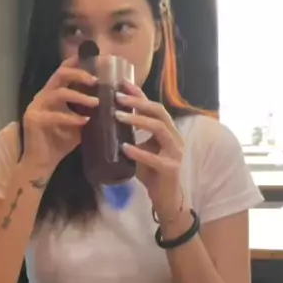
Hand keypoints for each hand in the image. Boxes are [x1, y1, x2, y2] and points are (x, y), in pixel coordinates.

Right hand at [22, 57, 98, 177]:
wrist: (41, 163)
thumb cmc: (59, 142)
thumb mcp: (78, 123)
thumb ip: (87, 111)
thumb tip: (110, 103)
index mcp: (52, 93)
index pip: (63, 71)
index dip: (77, 63)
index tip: (94, 58)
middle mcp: (43, 96)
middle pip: (60, 75)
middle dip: (79, 74)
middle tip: (96, 81)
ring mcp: (36, 106)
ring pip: (59, 93)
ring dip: (80, 96)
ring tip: (96, 103)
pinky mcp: (34, 119)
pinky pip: (55, 115)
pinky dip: (71, 118)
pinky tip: (84, 122)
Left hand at [115, 80, 183, 212]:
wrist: (165, 198)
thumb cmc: (152, 172)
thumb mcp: (141, 148)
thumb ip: (132, 135)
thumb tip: (108, 118)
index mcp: (168, 129)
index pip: (154, 106)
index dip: (139, 94)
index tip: (122, 83)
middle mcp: (174, 136)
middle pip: (158, 112)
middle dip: (138, 102)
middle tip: (117, 97)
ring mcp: (175, 152)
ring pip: (160, 129)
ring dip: (138, 121)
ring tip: (118, 116)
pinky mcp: (170, 168)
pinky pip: (154, 157)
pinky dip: (138, 151)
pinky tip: (124, 148)